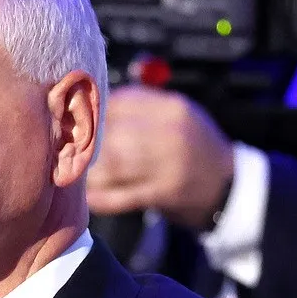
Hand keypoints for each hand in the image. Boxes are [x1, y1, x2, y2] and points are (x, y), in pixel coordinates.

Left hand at [87, 85, 233, 229]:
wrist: (227, 183)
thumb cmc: (196, 144)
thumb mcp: (179, 112)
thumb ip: (142, 104)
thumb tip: (99, 100)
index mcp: (173, 109)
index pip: (121, 103)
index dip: (95, 112)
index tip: (81, 119)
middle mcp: (170, 136)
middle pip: (114, 135)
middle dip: (87, 143)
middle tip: (69, 148)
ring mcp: (167, 168)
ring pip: (113, 166)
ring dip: (89, 170)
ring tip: (74, 169)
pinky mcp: (162, 194)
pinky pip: (121, 197)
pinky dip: (100, 197)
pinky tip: (88, 194)